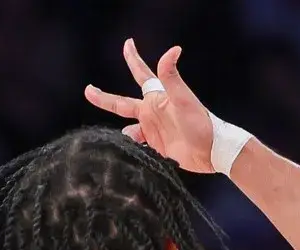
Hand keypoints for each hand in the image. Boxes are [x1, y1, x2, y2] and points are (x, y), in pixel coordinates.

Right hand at [85, 41, 218, 171]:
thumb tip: (173, 50)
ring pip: (128, 130)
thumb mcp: (183, 99)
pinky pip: (136, 147)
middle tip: (88, 90)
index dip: (133, 60)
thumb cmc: (200, 122)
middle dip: (104, 98)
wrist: (211, 151)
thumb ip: (172, 77)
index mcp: (156, 98)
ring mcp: (153, 131)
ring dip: (120, 135)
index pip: (141, 75)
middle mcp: (152, 113)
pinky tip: (125, 155)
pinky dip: (130, 150)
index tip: (127, 44)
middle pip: (122, 104)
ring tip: (114, 142)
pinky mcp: (156, 147)